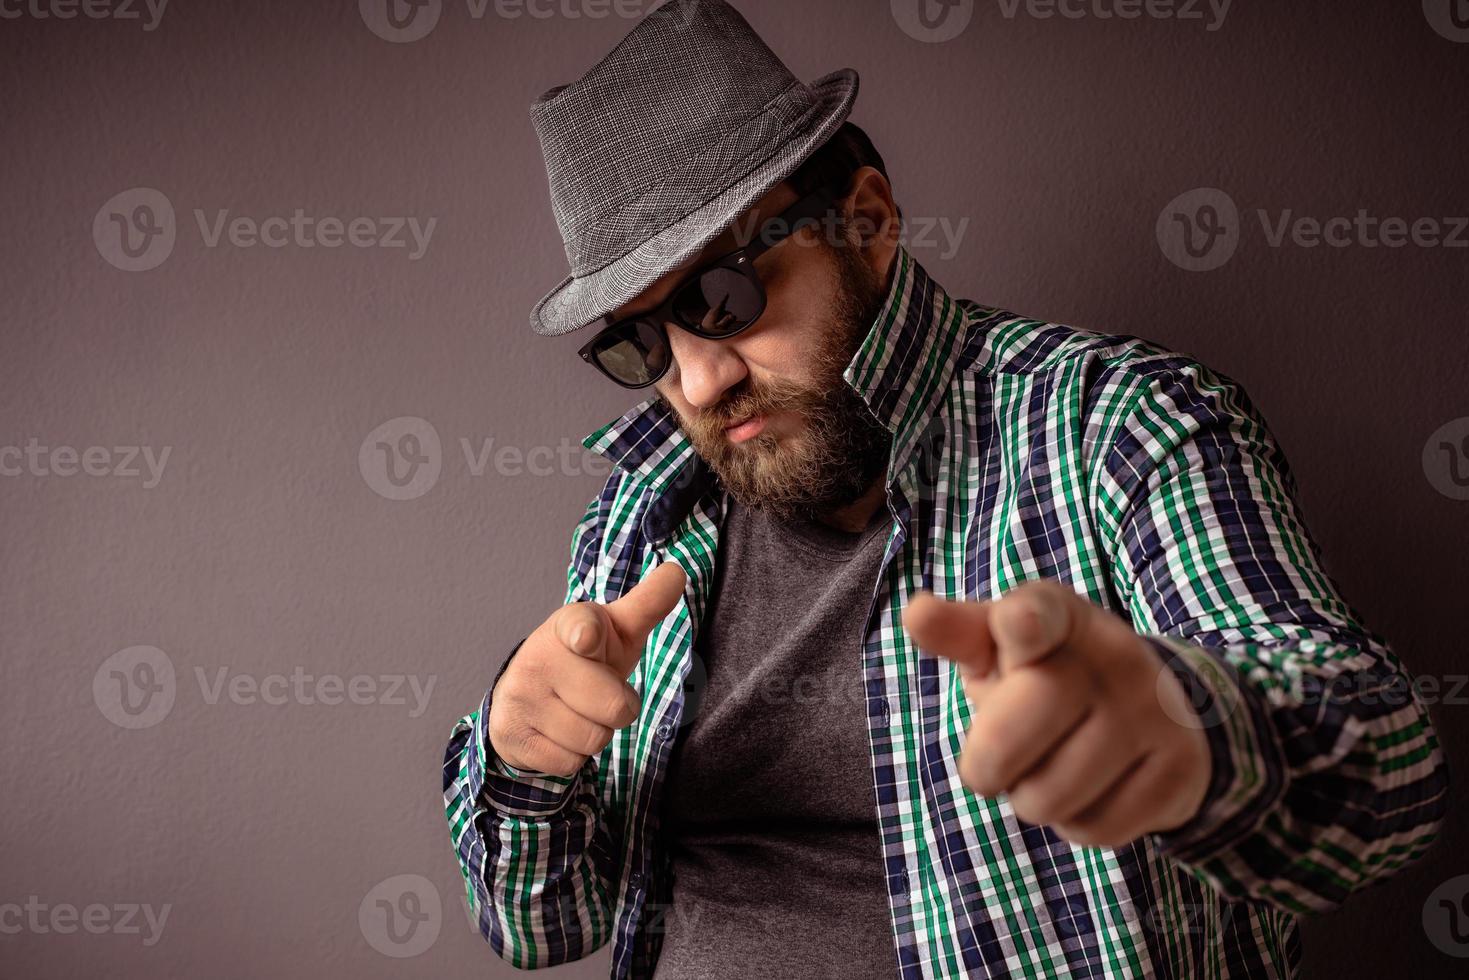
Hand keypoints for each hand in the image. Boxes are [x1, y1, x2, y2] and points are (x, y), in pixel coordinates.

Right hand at [488, 561, 686, 776]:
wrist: (526, 695)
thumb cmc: (584, 659)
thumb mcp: (616, 630)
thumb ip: (648, 604)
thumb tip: (678, 572)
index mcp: (570, 625)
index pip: (581, 628)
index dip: (586, 636)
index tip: (587, 640)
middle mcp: (539, 657)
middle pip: (615, 707)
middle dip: (618, 709)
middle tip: (598, 693)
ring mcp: (521, 696)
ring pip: (593, 740)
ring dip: (595, 733)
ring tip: (577, 712)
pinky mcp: (511, 734)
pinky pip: (570, 763)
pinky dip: (572, 755)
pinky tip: (557, 732)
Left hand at [900, 578, 1211, 847]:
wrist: (1156, 712)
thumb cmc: (1048, 676)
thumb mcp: (1001, 649)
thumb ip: (958, 635)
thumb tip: (917, 613)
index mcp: (1062, 617)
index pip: (1040, 614)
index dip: (1024, 623)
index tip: (1017, 628)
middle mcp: (1114, 656)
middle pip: (1013, 734)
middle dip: (984, 766)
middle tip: (992, 763)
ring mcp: (1154, 713)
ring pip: (1048, 797)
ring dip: (1032, 798)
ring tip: (1052, 767)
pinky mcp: (1180, 769)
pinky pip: (1093, 828)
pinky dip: (1077, 822)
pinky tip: (1093, 789)